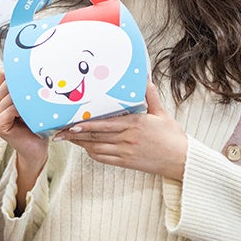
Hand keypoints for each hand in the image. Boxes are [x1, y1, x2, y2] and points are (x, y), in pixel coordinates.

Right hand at [0, 72, 48, 205]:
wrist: (36, 150)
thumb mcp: (30, 104)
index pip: (4, 75)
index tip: (34, 68)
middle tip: (43, 83)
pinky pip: (12, 108)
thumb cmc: (36, 126)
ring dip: (27, 98)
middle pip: (8, 84)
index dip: (18, 72)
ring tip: (42, 99)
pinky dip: (24, 109)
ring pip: (10, 96)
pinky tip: (35, 113)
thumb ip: (25, 89)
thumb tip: (32, 67)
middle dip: (25, 84)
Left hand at [54, 82, 187, 179]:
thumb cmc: (172, 136)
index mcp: (135, 123)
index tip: (72, 122)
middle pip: (95, 137)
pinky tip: (85, 148)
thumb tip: (144, 77)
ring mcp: (125, 152)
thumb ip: (150, 95)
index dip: (86, 124)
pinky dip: (92, 153)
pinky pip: (104, 158)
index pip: (104, 124)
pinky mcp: (126, 163)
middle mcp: (127, 138)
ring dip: (81, 144)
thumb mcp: (162, 113)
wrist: (181, 160)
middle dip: (75, 134)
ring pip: (96, 148)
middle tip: (59, 132)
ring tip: (67, 138)